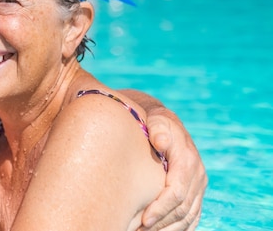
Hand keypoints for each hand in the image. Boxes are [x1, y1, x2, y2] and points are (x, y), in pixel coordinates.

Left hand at [139, 106, 207, 230]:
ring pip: (188, 217)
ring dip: (168, 229)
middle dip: (161, 223)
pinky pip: (191, 217)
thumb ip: (158, 130)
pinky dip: (178, 228)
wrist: (167, 124)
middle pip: (183, 209)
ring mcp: (198, 186)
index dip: (161, 208)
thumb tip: (160, 141)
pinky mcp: (196, 193)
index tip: (143, 220)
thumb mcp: (157, 121)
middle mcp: (197, 175)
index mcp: (188, 161)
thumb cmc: (156, 124)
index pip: (177, 192)